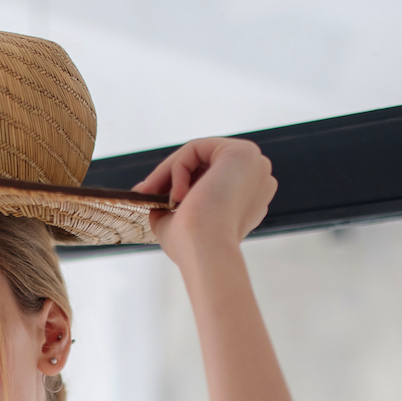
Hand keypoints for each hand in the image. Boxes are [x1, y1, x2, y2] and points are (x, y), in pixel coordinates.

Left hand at [134, 137, 275, 269]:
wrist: (206, 251)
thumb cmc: (194, 246)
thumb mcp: (177, 223)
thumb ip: (170, 206)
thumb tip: (150, 193)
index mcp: (249, 197)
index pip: (210, 178)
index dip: (181, 184)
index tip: (151, 196)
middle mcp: (257, 177)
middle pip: (204, 164)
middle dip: (170, 176)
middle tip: (144, 191)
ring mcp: (253, 163)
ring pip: (198, 155)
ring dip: (170, 174)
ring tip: (159, 198)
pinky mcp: (241, 152)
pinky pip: (196, 149)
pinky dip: (178, 168)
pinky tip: (177, 195)